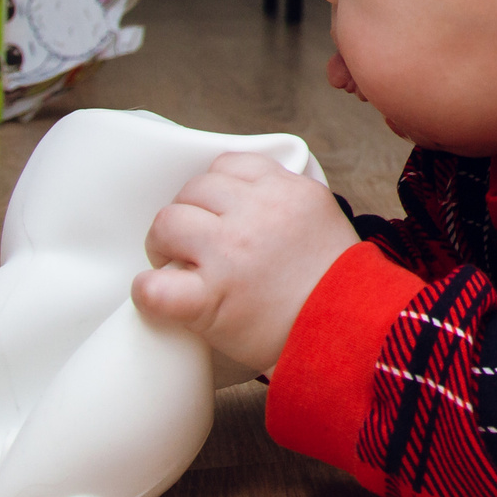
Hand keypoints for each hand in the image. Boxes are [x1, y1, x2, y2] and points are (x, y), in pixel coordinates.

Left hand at [132, 153, 358, 372]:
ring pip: (168, 222)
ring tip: (177, 265)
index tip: (218, 213)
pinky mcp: (209, 299)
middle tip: (194, 244)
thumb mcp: (323, 218)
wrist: (349, 332)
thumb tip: (244, 199)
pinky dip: (148, 291)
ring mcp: (230, 253)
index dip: (216, 191)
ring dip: (164, 243)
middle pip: (195, 189)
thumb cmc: (337, 285)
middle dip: (189, 214)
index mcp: (289, 192)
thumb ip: (286, 200)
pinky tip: (159, 295)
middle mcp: (258, 214)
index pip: (229, 165)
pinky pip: (154, 286)